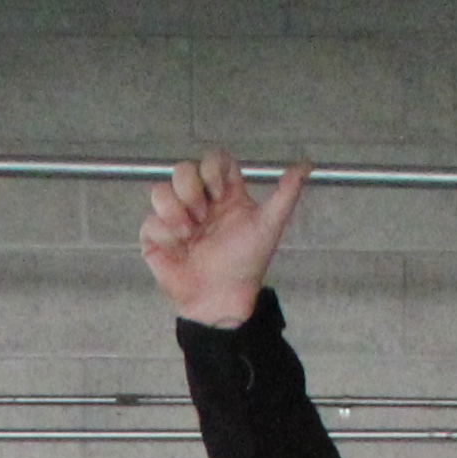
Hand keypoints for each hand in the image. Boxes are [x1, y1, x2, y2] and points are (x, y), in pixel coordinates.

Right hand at [140, 151, 310, 328]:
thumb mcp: (270, 225)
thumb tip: (306, 166)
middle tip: (204, 217)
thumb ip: (286, 193)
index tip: (223, 193)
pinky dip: (166, 233)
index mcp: (224, 193)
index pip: (212, 160)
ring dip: (175, 210)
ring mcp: (175, 219)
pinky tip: (180, 247)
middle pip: (183, 170)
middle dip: (192, 190)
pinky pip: (150, 221)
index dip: (212, 170)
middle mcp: (199, 202)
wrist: (222, 297)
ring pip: (160, 190)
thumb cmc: (246, 264)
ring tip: (190, 233)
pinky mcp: (156, 238)